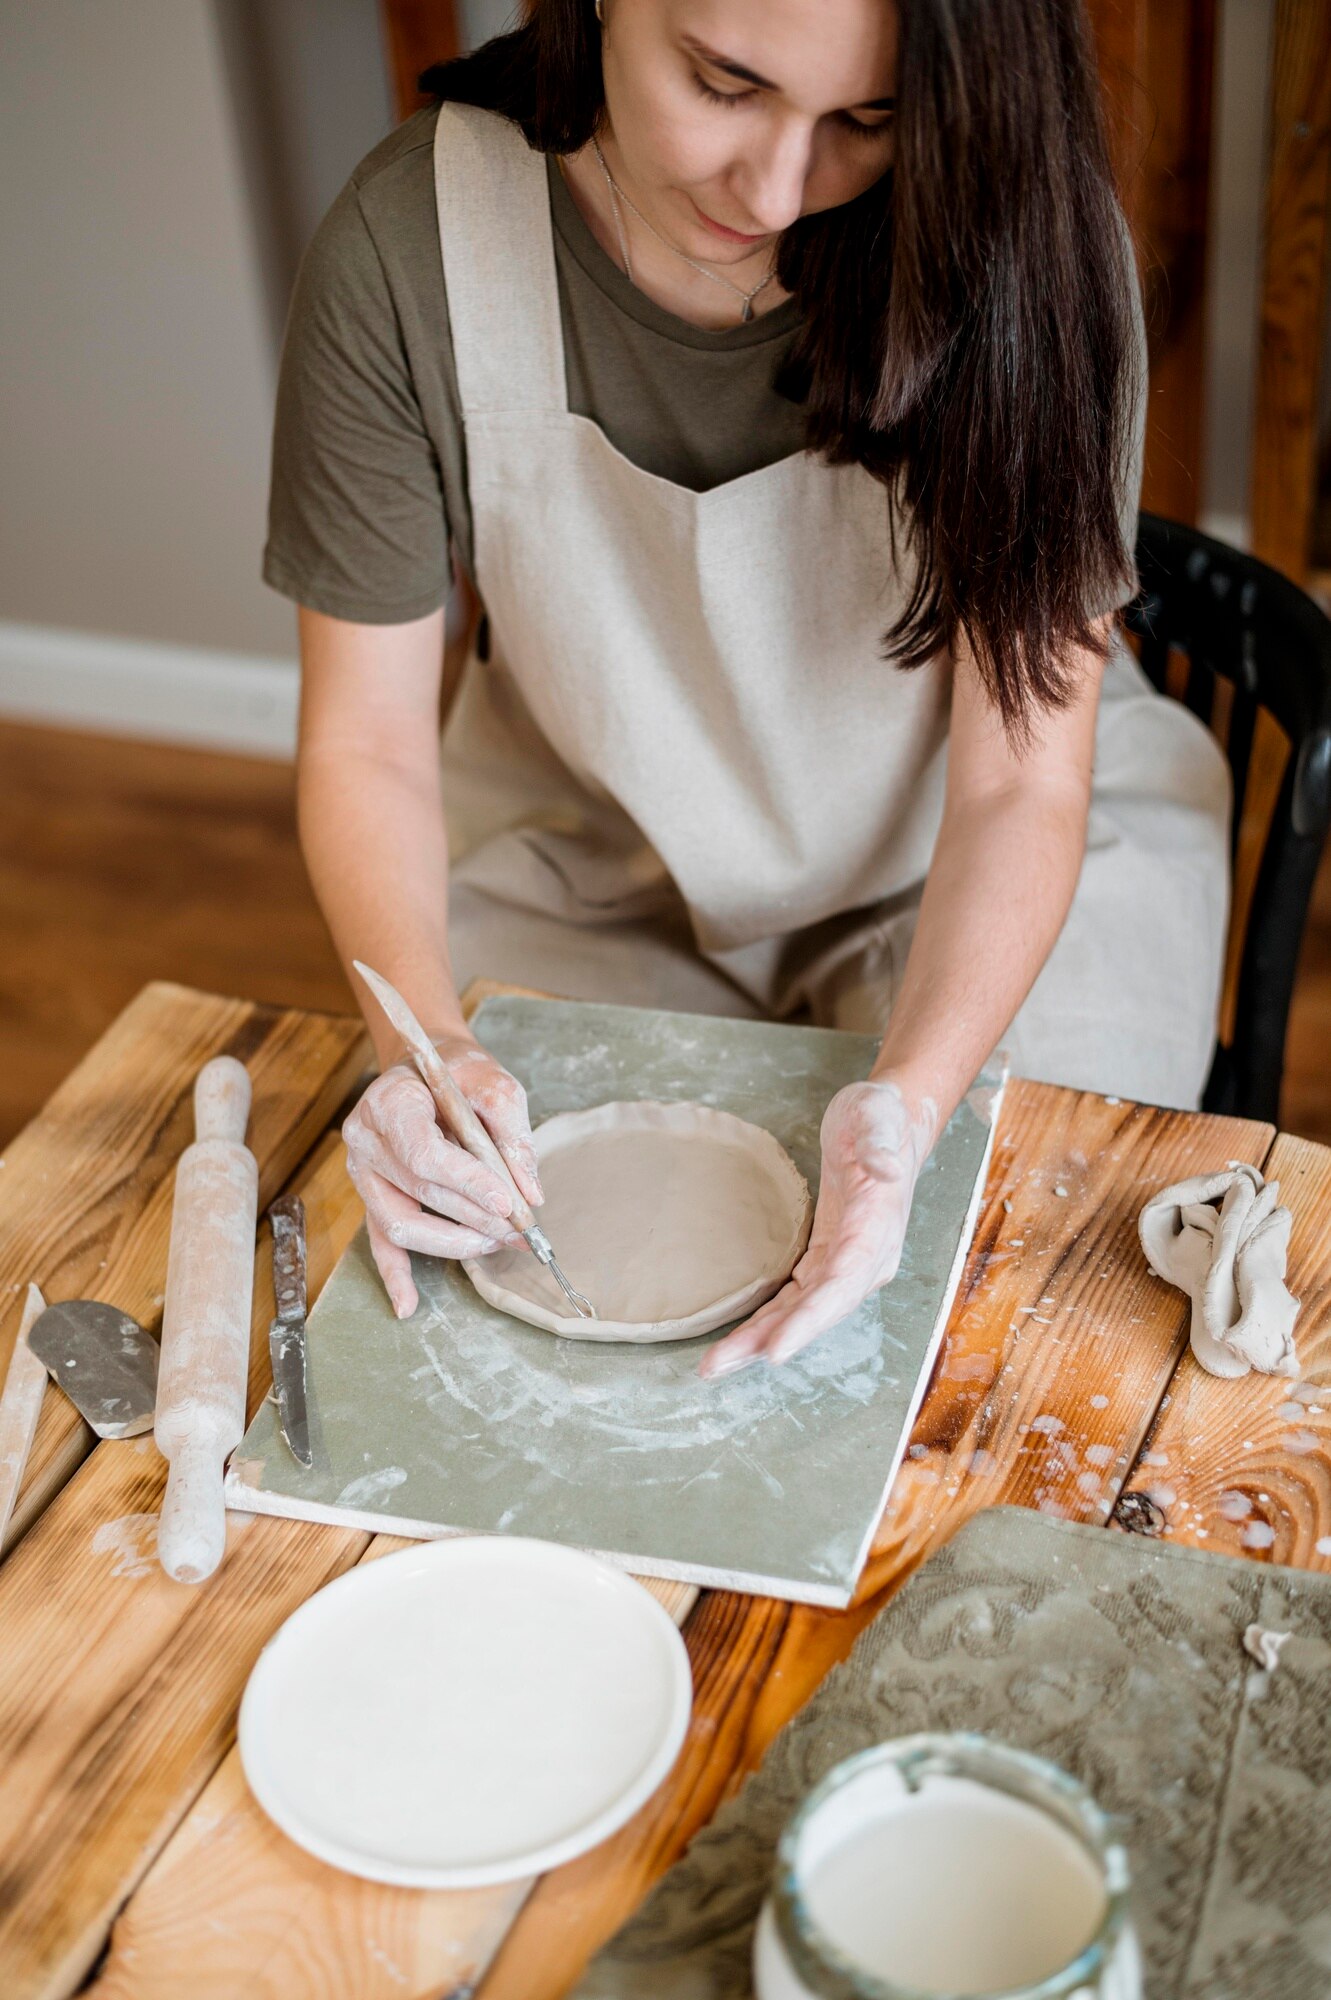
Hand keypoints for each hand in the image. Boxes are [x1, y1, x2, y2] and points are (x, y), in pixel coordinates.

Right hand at [343, 1034, 542, 1318]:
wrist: (423, 1067)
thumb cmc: (457, 1073)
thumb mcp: (493, 1082)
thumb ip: (511, 1132)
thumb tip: (531, 1194)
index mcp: (390, 1103)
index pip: (424, 1155)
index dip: (467, 1183)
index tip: (508, 1203)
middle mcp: (366, 1141)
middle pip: (420, 1194)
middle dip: (475, 1218)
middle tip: (521, 1229)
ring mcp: (363, 1173)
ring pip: (400, 1224)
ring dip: (454, 1243)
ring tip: (499, 1243)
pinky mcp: (371, 1197)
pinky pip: (379, 1241)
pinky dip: (395, 1274)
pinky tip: (409, 1305)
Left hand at [699, 1079, 936, 1377]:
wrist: (888, 1121)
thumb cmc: (879, 1118)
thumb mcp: (877, 1117)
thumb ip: (880, 1145)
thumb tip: (885, 1170)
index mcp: (878, 1232)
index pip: (841, 1285)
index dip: (809, 1320)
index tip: (776, 1350)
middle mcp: (866, 1261)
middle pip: (816, 1312)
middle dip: (769, 1342)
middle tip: (716, 1365)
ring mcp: (846, 1264)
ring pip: (801, 1313)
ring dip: (758, 1341)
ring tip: (713, 1364)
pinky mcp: (827, 1258)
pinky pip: (795, 1299)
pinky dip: (766, 1322)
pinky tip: (737, 1341)